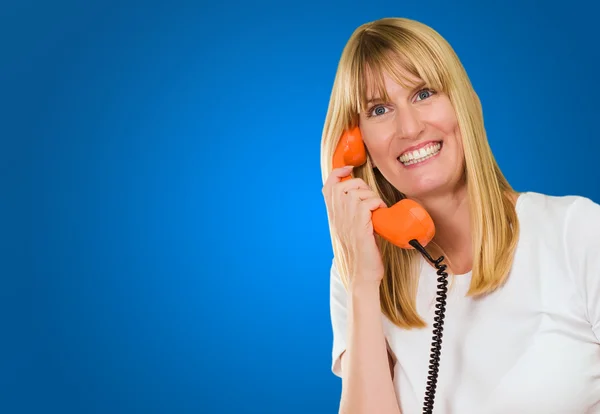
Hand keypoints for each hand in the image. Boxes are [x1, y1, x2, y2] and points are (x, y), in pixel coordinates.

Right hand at [322, 166, 386, 286]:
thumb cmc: (362, 254)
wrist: (363, 276)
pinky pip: (367, 204)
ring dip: (371, 196)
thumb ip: (352, 214)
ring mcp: (346, 222)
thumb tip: (363, 198)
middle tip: (370, 199)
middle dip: (360, 185)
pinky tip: (380, 214)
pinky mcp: (359, 228)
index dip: (338, 173)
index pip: (327, 186)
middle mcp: (337, 217)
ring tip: (377, 209)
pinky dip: (376, 204)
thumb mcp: (352, 229)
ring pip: (356, 192)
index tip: (349, 169)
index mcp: (334, 216)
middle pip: (342, 185)